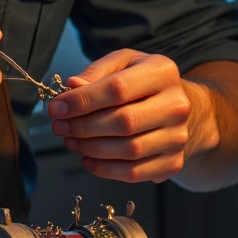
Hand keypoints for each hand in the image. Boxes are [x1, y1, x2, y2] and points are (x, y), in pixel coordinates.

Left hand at [47, 49, 214, 182]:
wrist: (181, 109)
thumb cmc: (144, 83)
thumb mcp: (123, 64)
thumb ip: (96, 72)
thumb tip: (72, 86)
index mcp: (163, 73)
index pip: (118, 89)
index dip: (82, 101)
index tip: (56, 108)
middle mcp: (177, 105)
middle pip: (123, 122)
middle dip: (83, 126)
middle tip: (59, 127)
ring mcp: (178, 137)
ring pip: (128, 151)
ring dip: (90, 148)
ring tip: (70, 140)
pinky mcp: (173, 163)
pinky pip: (134, 173)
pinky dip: (105, 170)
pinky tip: (87, 159)